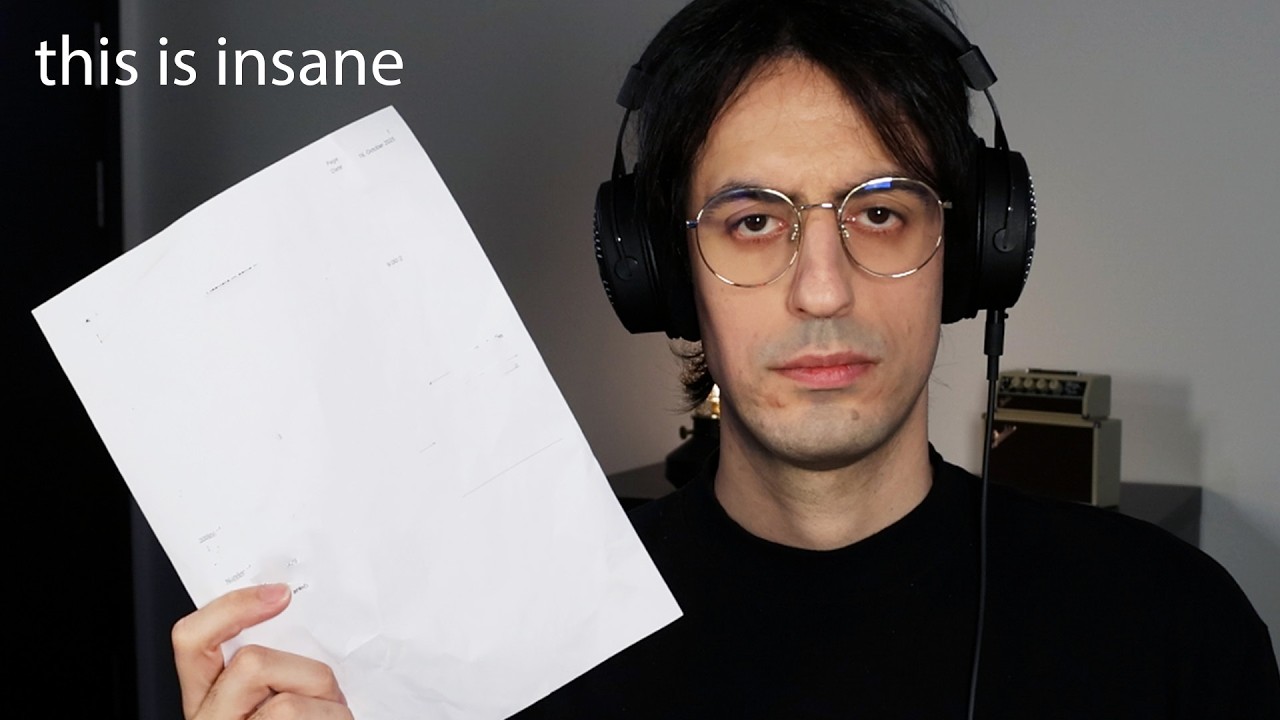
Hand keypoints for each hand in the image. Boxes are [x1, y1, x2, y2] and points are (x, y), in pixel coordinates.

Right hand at [172, 583, 351, 718]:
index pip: (193, 640)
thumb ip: (274, 665)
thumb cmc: (297, 718)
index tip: (279, 594)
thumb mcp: (278, 692)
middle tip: (328, 696)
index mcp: (208, 698)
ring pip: (286, 704)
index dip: (231, 608)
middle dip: (307, 674)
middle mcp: (211, 719)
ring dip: (330, 710)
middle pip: (250, 664)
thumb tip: (296, 624)